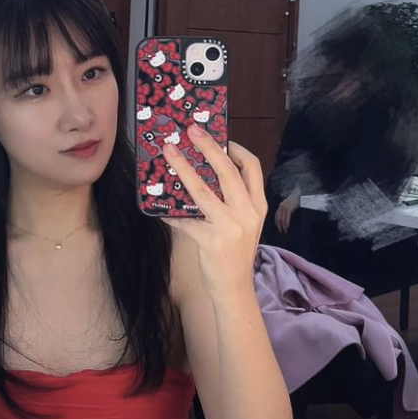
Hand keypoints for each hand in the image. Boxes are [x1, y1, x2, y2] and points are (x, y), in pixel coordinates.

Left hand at [162, 125, 265, 300]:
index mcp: (258, 205)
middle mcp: (247, 213)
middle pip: (228, 172)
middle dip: (209, 147)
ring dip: (183, 168)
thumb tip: (208, 173)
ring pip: (203, 191)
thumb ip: (235, 200)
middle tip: (191, 131)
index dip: (236, 149)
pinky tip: (159, 207)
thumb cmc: (235, 252)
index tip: (221, 138)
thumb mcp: (245, 223)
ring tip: (169, 153)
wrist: (234, 287)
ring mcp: (230, 227)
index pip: (252, 167)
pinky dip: (171, 212)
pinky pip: (185, 221)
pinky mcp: (210, 241)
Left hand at [275, 189, 300, 233]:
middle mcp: (281, 206)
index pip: (276, 216)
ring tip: (285, 230)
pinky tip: (287, 226)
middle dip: (279, 226)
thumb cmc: (295, 200)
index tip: (278, 228)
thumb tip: (286, 218)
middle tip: (281, 231)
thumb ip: (286, 210)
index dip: (277, 222)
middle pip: (278, 218)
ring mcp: (284, 207)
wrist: (298, 193)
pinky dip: (287, 222)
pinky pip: (287, 217)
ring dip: (283, 225)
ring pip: (282, 218)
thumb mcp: (289, 205)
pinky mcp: (289, 208)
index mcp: (280, 206)